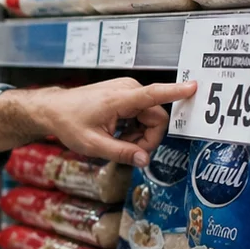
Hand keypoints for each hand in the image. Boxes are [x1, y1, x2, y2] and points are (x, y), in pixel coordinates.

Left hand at [0, 78, 197, 165]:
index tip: (195, 87)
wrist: (53, 109)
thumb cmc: (70, 124)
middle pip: (157, 117)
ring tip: (118, 142)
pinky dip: (134, 128)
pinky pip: (142, 113)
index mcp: (120, 99)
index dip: (176, 92)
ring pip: (150, 117)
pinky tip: (118, 134)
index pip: (154, 94)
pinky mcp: (125, 94)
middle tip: (129, 153)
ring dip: (140, 134)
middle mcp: (127, 89)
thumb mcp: (93, 145)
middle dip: (148, 138)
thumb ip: (121, 153)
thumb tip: (145, 161)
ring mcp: (127, 90)